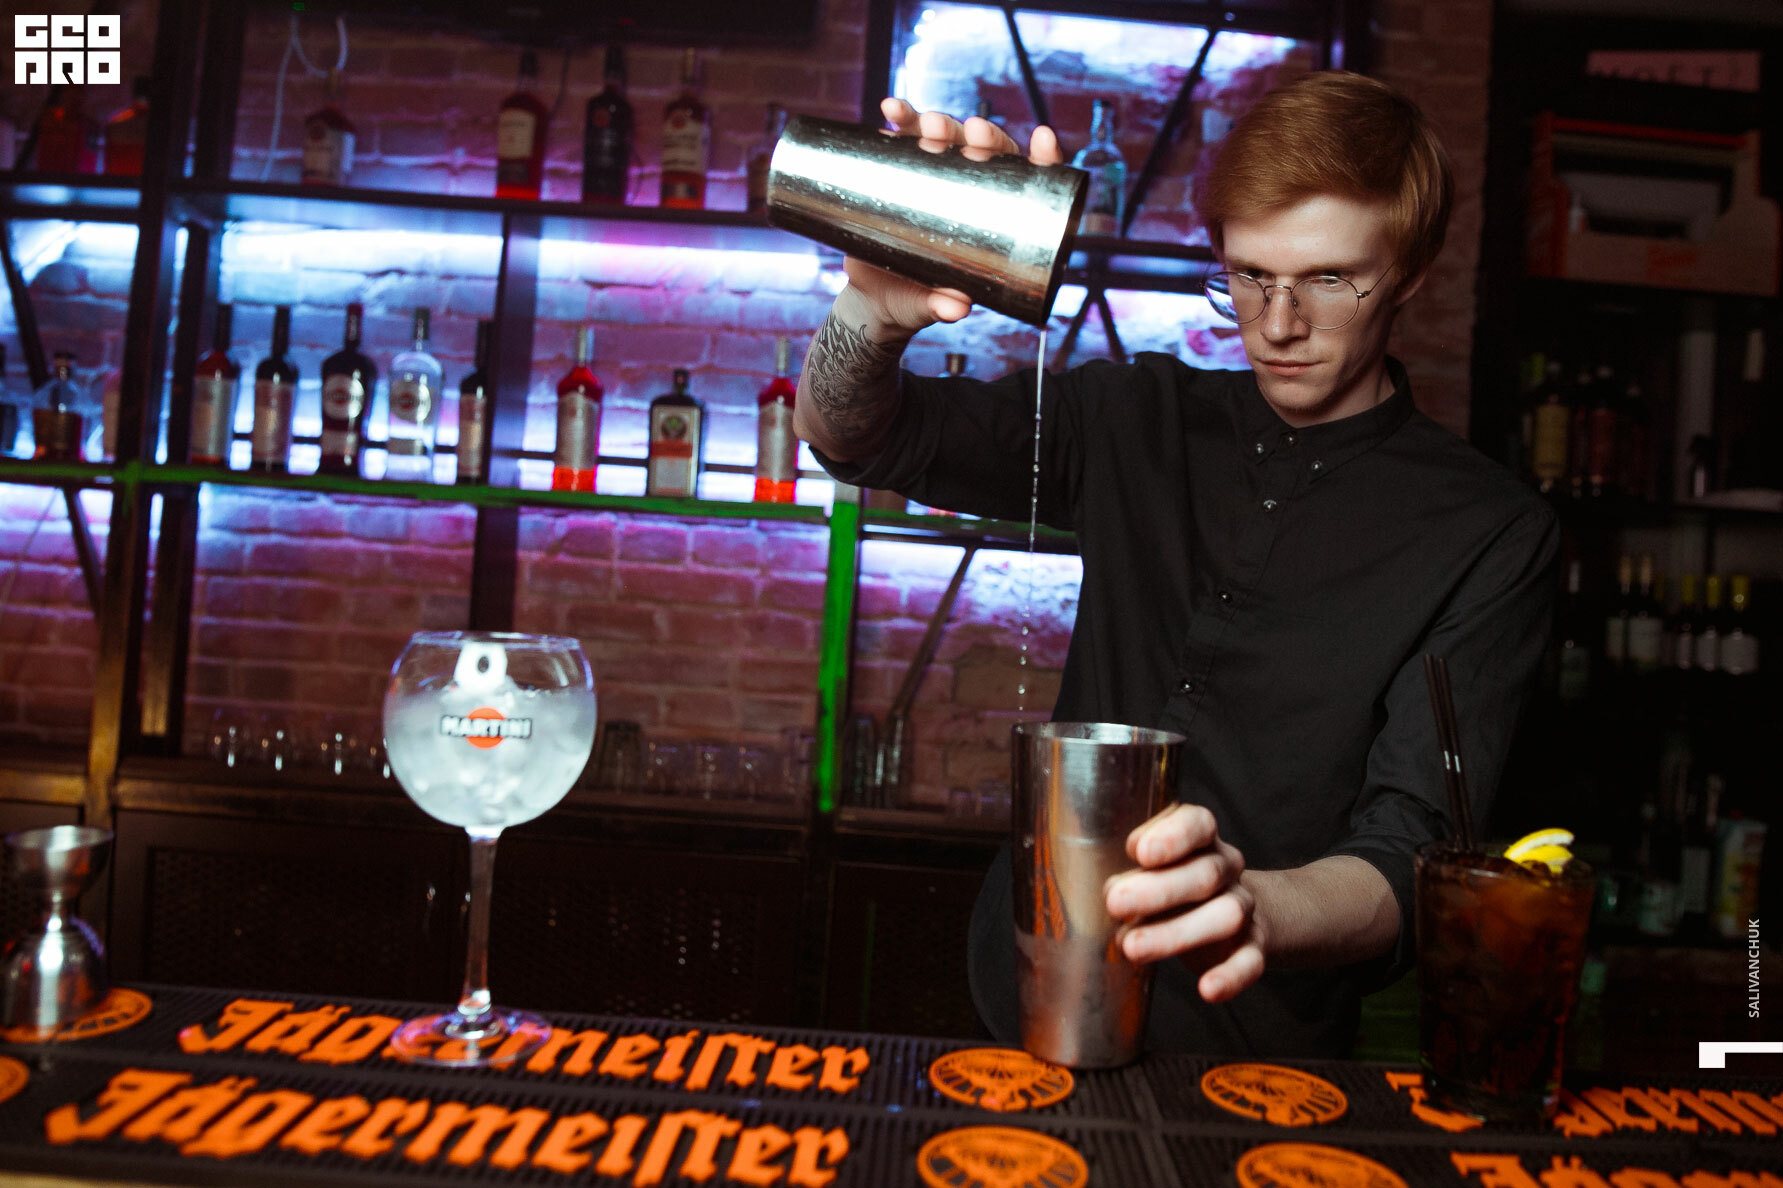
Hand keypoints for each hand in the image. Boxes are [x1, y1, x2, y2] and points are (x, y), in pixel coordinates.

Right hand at [842, 97, 1065, 332]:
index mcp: (991, 223)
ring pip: (948, 139)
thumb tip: (956, 309)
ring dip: (940, 123)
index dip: (1042, 159)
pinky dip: (900, 119)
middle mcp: (968, 194)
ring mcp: (935, 179)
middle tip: (971, 132)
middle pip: (987, 153)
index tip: (1044, 138)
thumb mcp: (926, 307)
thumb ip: (940, 307)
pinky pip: (904, 140)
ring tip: (927, 123)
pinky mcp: (901, 172)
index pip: (1027, 184)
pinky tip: (891, 109)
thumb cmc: (912, 302)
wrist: (873, 299)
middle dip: (983, 136)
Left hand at [1103, 804, 1265, 1002]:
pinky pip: (1250, 961)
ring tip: (1133, 947)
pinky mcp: (1253, 945)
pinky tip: (1207, 990)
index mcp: (1201, 839)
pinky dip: (1231, 977)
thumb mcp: (1151, 871)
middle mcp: (1226, 868)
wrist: (1232, 915)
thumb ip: (1133, 875)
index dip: (1172, 836)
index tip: (1140, 852)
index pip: (1198, 825)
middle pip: (1204, 874)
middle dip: (1158, 890)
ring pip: (1224, 916)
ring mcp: (1243, 907)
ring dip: (1176, 933)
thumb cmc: (1173, 885)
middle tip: (1115, 903)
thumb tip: (1111, 891)